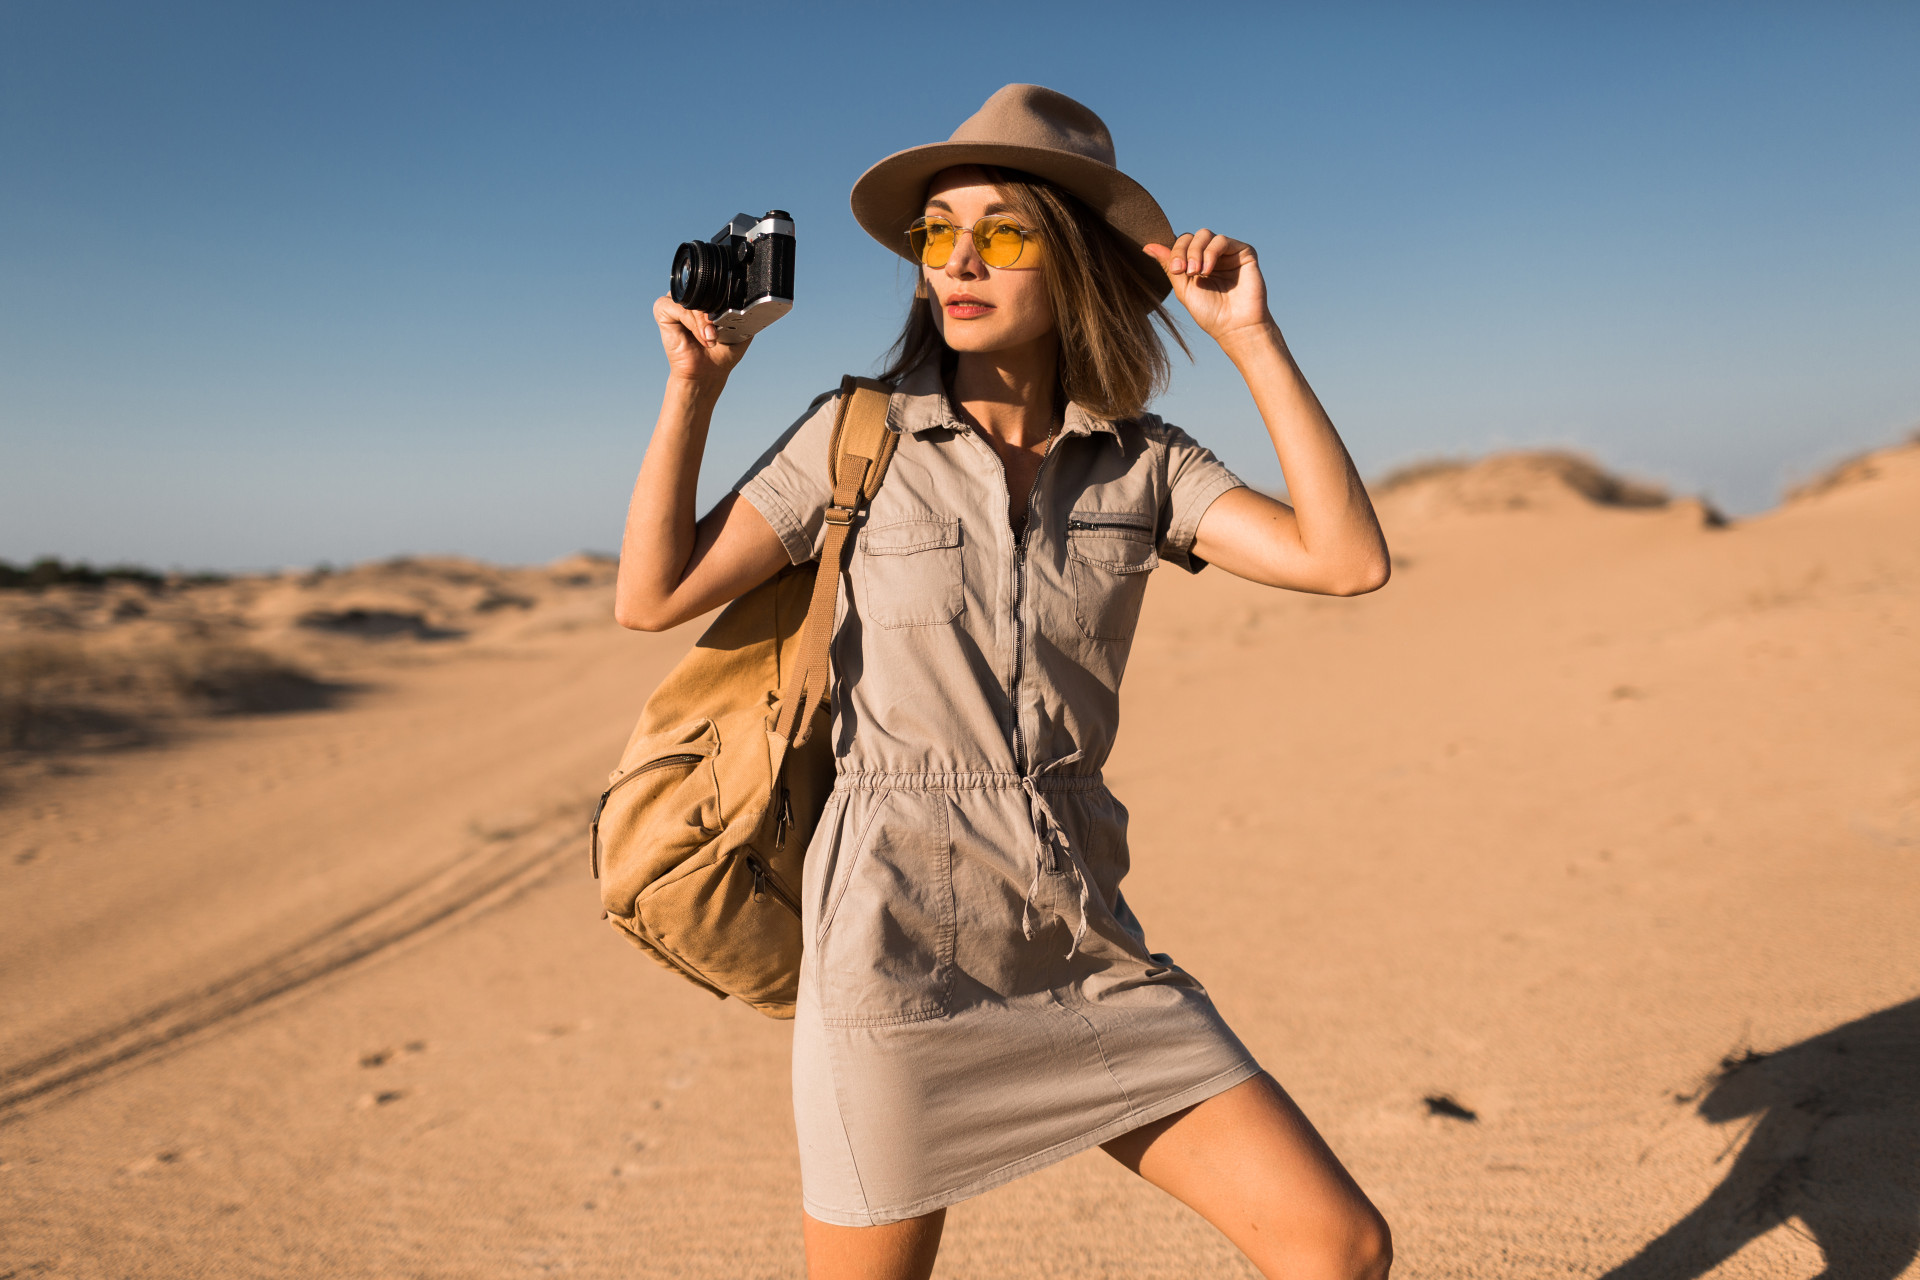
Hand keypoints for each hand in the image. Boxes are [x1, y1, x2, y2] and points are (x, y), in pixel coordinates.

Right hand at [654, 295, 751, 385]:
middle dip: (712, 312)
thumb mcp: (740, 326)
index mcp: (706, 295)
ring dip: (703, 320)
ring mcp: (675, 301)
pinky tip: (699, 336)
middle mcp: (689, 295)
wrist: (708, 372)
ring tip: (709, 338)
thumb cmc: (722, 350)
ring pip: (691, 299)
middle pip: (703, 290)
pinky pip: (677, 308)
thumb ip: (741, 309)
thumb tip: (741, 300)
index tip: (728, 321)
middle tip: (716, 333)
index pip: (715, 284)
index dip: (723, 299)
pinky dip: (691, 323)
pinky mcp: (662, 311)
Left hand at [1143, 230, 1271, 345]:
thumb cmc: (1210, 313)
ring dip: (1196, 251)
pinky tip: (1209, 270)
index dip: (1175, 251)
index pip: (1182, 243)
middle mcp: (1213, 255)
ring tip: (1197, 272)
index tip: (1176, 270)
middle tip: (1185, 271)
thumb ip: (1169, 266)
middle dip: (1184, 251)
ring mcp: (1228, 253)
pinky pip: (1222, 240)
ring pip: (1205, 234)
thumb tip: (1147, 246)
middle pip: (1191, 236)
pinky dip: (1211, 252)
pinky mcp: (1244, 252)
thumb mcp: (1184, 289)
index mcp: (1198, 262)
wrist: (1234, 326)